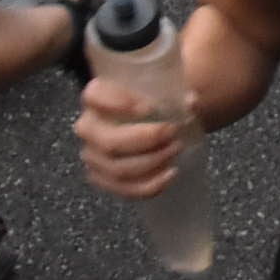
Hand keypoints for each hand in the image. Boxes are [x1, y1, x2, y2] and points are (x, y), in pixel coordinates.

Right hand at [74, 71, 196, 200]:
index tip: (150, 107)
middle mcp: (89, 127)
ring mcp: (93, 156)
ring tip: (176, 149)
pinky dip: (149, 186)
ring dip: (151, 162)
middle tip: (173, 132)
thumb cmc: (152, 100)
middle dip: (145, 139)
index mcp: (95, 97)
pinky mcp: (103, 179)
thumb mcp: (162, 89)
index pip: (94, 95)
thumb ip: (176, 93)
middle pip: (109, 141)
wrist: (150, 122)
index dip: (118, 102)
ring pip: (117, 168)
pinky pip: (123, 190)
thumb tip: (190, 102)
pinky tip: (170, 174)